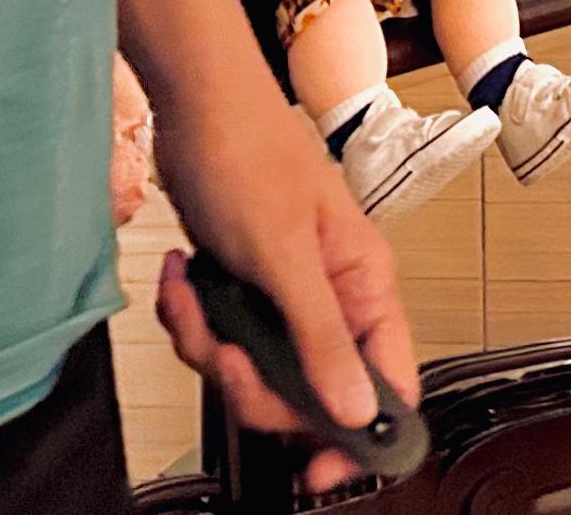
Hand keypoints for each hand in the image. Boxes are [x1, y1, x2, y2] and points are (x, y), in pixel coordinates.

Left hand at [151, 81, 418, 495]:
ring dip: (211, 346)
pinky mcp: (245, 288)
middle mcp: (334, 296)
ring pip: (256, 371)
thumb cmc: (247, 152)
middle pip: (309, 394)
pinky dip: (191, 318)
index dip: (355, 436)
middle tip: (226, 353)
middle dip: (253, 383)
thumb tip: (356, 411)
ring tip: (192, 297)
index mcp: (365, 285)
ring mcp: (286, 294)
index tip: (316, 470)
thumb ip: (322, 338)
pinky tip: (182, 280)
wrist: (192, 101)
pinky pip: (222, 340)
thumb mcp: (284, 255)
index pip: (388, 386)